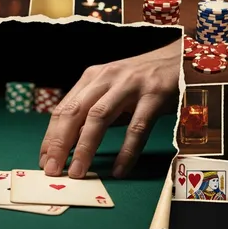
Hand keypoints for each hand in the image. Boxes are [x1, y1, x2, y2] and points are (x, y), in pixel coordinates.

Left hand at [39, 40, 180, 177]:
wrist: (183, 56)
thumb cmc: (144, 80)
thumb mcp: (113, 90)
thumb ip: (94, 113)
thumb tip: (71, 146)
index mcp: (92, 78)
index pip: (63, 110)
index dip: (50, 137)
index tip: (44, 161)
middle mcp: (106, 78)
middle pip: (74, 113)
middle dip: (59, 143)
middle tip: (52, 170)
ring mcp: (130, 85)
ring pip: (99, 118)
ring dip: (85, 148)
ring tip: (77, 172)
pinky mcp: (154, 94)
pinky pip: (137, 127)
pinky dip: (126, 151)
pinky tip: (119, 169)